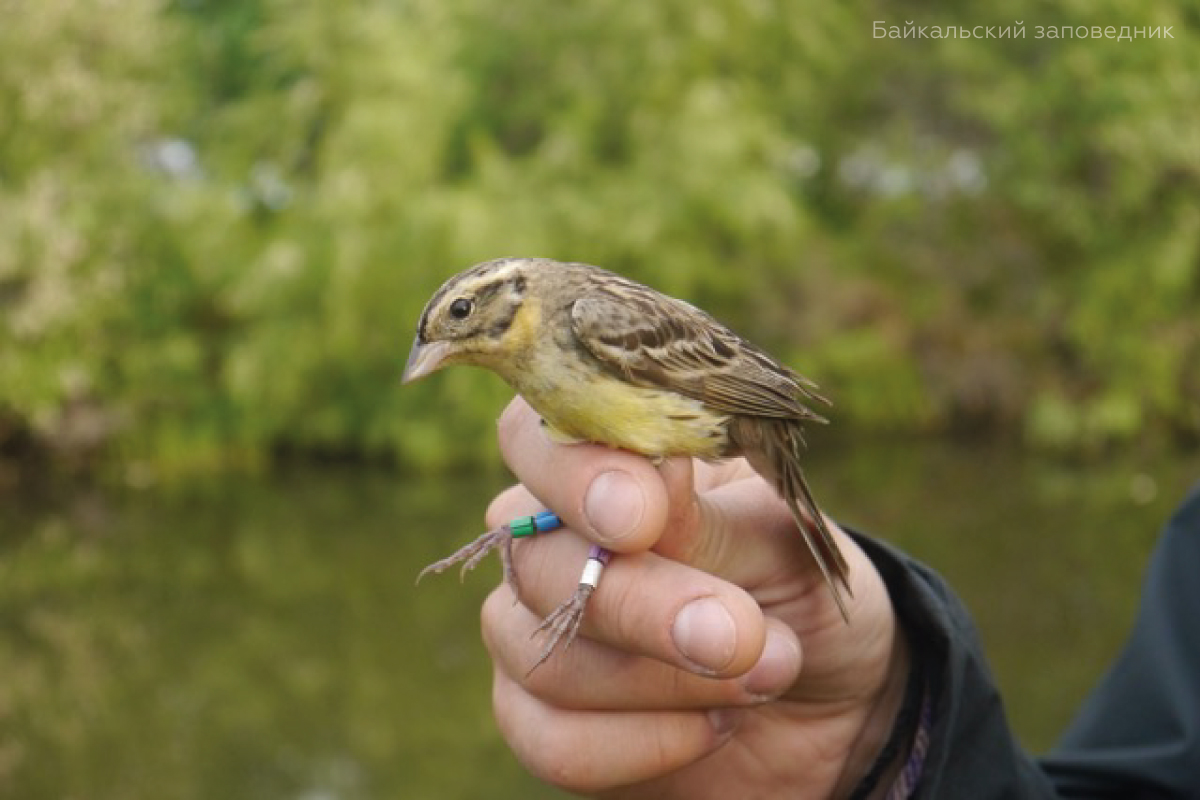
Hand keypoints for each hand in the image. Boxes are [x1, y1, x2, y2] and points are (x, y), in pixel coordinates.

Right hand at [483, 397, 907, 798]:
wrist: (833, 699)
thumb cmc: (796, 587)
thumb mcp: (780, 541)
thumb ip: (708, 517)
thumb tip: (657, 468)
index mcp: (602, 463)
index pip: (534, 437)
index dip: (572, 474)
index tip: (644, 518)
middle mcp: (549, 540)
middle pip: (538, 563)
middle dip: (643, 605)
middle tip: (741, 634)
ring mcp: (533, 631)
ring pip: (549, 661)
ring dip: (670, 680)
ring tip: (764, 673)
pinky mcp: (541, 721)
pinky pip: (553, 742)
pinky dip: (647, 745)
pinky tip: (714, 727)